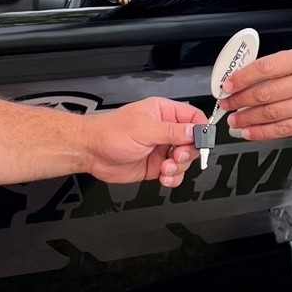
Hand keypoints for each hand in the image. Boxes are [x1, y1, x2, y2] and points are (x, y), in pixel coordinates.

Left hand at [82, 97, 205, 186]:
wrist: (91, 152)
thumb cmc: (109, 133)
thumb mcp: (145, 129)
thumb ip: (172, 131)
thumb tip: (194, 131)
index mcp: (163, 113)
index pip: (193, 118)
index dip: (200, 131)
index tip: (198, 142)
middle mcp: (164, 130)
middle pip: (192, 142)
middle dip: (188, 153)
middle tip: (176, 156)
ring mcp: (160, 149)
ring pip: (184, 160)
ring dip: (178, 168)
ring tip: (165, 168)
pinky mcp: (156, 166)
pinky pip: (174, 174)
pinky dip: (172, 178)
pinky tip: (163, 177)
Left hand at [218, 49, 291, 140]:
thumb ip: (275, 67)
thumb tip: (241, 81)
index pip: (266, 67)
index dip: (242, 77)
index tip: (228, 85)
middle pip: (266, 93)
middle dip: (240, 100)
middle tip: (226, 104)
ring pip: (272, 113)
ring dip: (247, 119)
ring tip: (234, 120)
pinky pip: (283, 130)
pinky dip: (262, 132)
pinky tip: (249, 132)